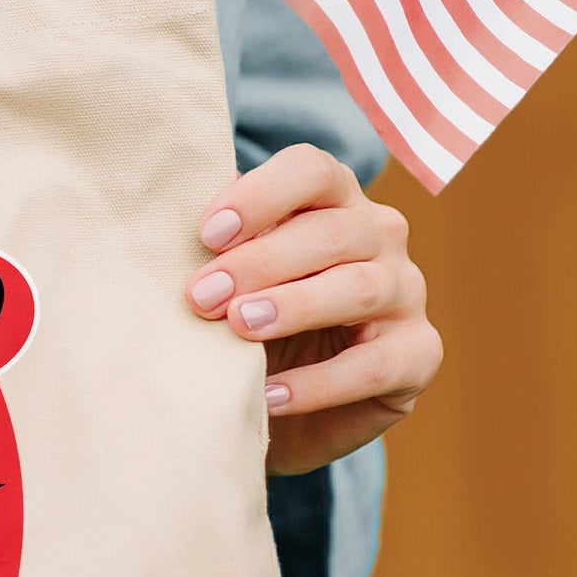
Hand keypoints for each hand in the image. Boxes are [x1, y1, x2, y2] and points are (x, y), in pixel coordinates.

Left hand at [186, 145, 442, 474]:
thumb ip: (214, 247)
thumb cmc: (244, 321)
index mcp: (333, 199)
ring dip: (294, 307)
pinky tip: (270, 395)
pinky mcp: (418, 354)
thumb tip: (158, 222)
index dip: (260, 196)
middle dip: (261, 262)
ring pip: (359, 287)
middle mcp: (379, 235)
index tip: (205, 234)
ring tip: (240, 328)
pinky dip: (320, 383)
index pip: (311, 171)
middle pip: (332, 231)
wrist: (278, 405)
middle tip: (202, 296)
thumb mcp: (227, 278)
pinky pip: (376, 364)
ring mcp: (406, 292)